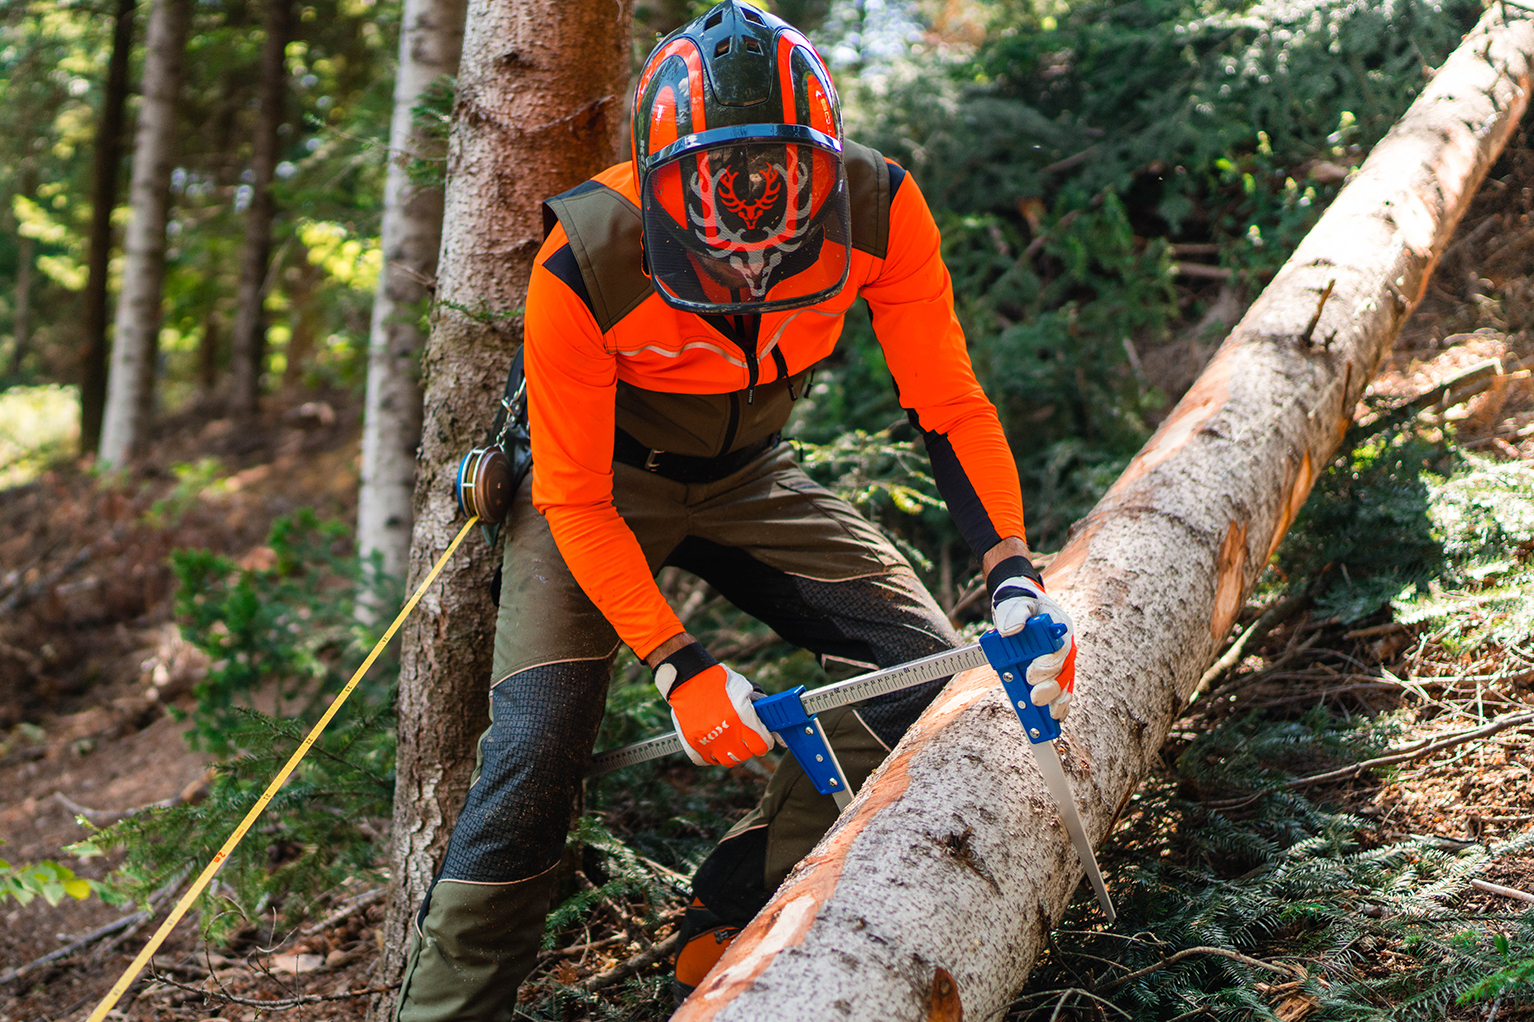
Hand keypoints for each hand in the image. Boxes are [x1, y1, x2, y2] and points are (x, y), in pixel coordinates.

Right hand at [652, 641, 772, 765]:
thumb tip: (772, 723)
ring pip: (728, 760)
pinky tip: (716, 745)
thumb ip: (758, 706)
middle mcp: (725, 731)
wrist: (687, 678)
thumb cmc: (717, 680)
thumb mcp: (743, 688)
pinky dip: (713, 756)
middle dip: (749, 747)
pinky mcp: (692, 743)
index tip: (764, 739)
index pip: (761, 744)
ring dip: (732, 753)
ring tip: (732, 742)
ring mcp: (707, 739)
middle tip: (747, 739)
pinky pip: (707, 760)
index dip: (765, 742)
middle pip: (745, 754)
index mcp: (741, 715)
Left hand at [986, 555, 1076, 719]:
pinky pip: (1062, 691)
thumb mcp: (1014, 603)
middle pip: (1064, 672)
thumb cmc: (1019, 603)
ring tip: (1049, 717)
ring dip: (1057, 702)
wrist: (1020, 604)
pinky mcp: (1052, 673)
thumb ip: (1014, 614)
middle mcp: (1064, 648)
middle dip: (1050, 688)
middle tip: (1035, 699)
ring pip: (1064, 685)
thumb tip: (1011, 631)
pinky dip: (1060, 705)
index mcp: (1059, 629)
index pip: (1060, 650)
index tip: (1030, 674)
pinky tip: (1054, 719)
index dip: (1047, 665)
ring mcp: (1060, 662)